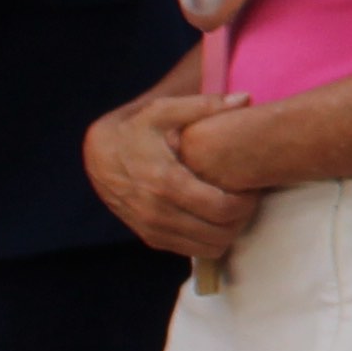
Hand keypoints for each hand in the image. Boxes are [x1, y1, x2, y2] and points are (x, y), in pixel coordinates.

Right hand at [86, 89, 260, 258]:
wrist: (98, 155)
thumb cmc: (135, 129)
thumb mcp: (163, 110)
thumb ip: (204, 106)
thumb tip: (245, 98)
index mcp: (165, 182)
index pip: (222, 209)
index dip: (247, 202)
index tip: (253, 188)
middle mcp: (158, 212)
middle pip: (220, 233)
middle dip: (242, 218)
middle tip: (248, 198)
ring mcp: (153, 229)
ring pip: (208, 247)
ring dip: (228, 232)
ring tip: (233, 208)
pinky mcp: (150, 238)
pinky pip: (192, 251)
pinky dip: (209, 239)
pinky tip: (213, 217)